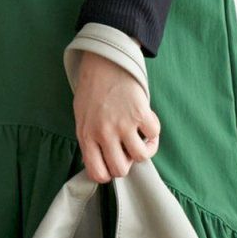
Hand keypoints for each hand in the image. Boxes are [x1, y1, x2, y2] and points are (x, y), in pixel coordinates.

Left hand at [73, 53, 160, 182]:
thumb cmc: (91, 92)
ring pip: (140, 156)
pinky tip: (146, 125)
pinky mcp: (140, 112)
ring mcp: (123, 124)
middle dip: (126, 163)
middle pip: (121, 170)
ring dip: (143, 150)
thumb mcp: (82, 119)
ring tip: (140, 139)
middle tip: (125, 150)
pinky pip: (154, 134)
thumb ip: (89, 142)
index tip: (113, 165)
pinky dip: (153, 133)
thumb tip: (98, 164)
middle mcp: (104, 133)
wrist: (103, 63)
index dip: (108, 174)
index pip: (98, 173)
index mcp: (86, 136)